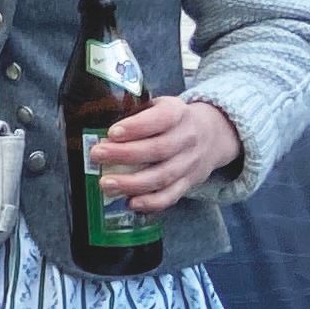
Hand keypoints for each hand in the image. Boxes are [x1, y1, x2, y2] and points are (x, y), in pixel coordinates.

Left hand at [95, 94, 241, 213]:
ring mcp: (190, 163)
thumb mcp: (160, 105)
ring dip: (132, 183)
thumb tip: (95, 121)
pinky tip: (131, 203)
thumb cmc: (173, 120)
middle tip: (97, 155)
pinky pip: (171, 196)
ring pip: (163, 176)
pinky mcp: (189, 183)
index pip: (161, 118)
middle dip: (125, 154)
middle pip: (158, 149)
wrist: (213, 134)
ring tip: (106, 184)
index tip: (112, 132)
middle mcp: (187, 138)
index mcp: (178, 113)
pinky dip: (151, 202)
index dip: (137, 127)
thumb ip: (136, 110)